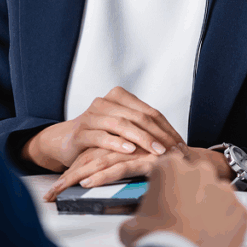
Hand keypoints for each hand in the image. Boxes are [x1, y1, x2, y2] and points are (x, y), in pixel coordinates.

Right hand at [22, 86, 183, 171]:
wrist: (66, 141)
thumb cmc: (101, 134)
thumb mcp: (123, 127)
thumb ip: (143, 127)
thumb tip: (175, 142)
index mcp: (119, 96)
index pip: (150, 111)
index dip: (166, 128)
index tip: (179, 143)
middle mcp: (105, 102)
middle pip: (138, 117)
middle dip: (157, 135)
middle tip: (171, 150)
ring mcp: (91, 116)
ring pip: (121, 124)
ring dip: (141, 139)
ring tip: (155, 150)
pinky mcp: (80, 132)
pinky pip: (101, 136)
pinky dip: (117, 143)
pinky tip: (129, 150)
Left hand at [43, 144, 235, 201]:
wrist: (203, 166)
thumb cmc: (174, 176)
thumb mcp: (145, 178)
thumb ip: (128, 181)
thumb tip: (112, 202)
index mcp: (124, 149)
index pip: (93, 158)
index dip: (74, 174)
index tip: (56, 191)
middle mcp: (129, 146)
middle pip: (92, 158)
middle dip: (69, 177)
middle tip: (50, 194)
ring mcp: (139, 151)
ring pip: (102, 161)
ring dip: (79, 177)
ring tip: (61, 189)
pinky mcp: (149, 159)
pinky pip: (121, 167)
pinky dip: (103, 175)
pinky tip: (88, 182)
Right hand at [120, 150, 246, 246]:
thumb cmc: (157, 242)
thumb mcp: (131, 224)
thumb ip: (139, 214)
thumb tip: (137, 223)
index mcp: (171, 168)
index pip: (169, 165)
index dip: (166, 181)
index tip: (164, 193)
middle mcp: (200, 173)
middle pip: (197, 175)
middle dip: (190, 190)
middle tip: (181, 213)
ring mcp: (224, 191)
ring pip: (217, 193)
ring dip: (210, 205)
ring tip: (197, 227)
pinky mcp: (240, 210)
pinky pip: (233, 212)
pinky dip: (225, 222)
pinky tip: (212, 235)